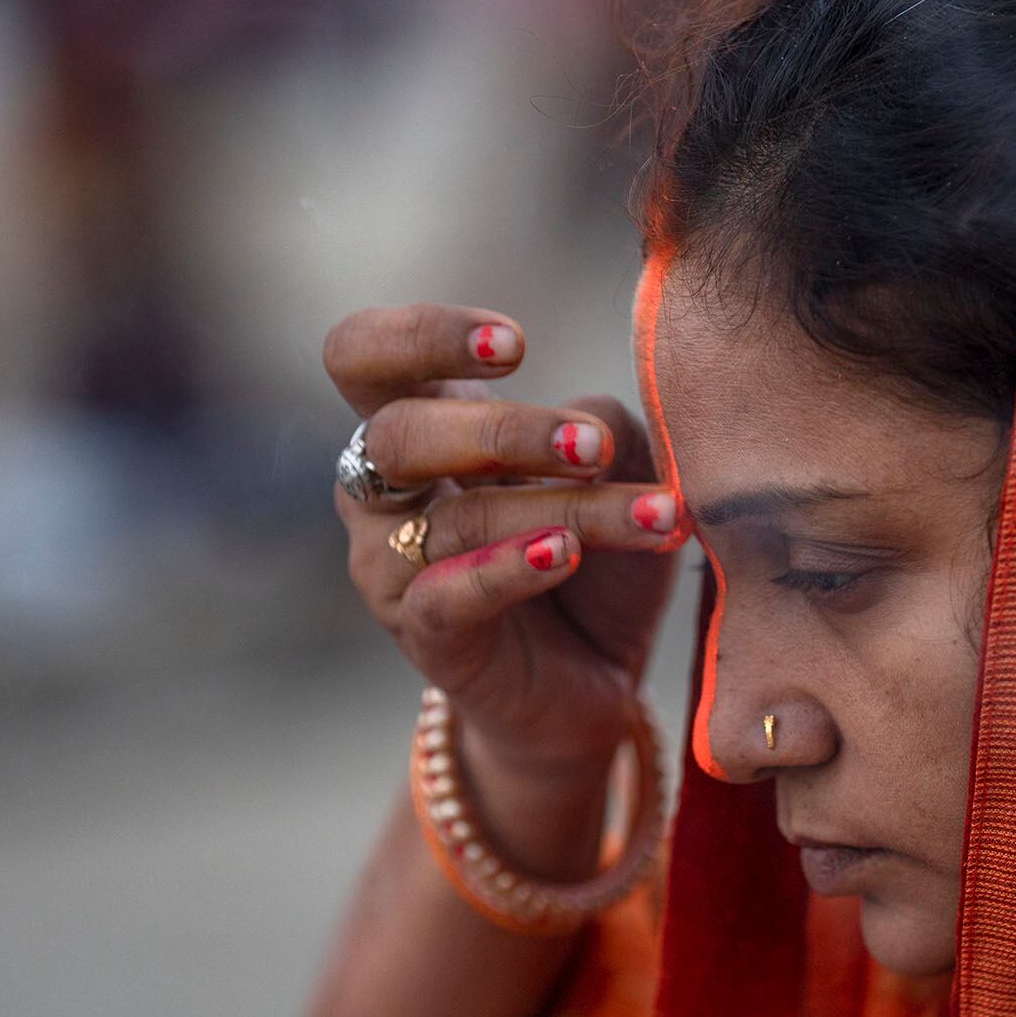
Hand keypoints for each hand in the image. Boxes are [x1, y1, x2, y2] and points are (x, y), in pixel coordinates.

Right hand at [326, 303, 682, 790]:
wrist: (593, 681)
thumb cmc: (593, 556)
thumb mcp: (615, 471)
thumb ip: (601, 424)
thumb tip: (590, 419)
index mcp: (416, 422)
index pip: (362, 355)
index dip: (421, 334)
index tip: (516, 344)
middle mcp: (381, 490)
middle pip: (396, 433)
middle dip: (502, 431)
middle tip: (592, 446)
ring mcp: (391, 566)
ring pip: (458, 518)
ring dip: (565, 510)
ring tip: (653, 515)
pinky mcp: (423, 635)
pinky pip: (449, 594)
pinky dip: (510, 569)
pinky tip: (566, 555)